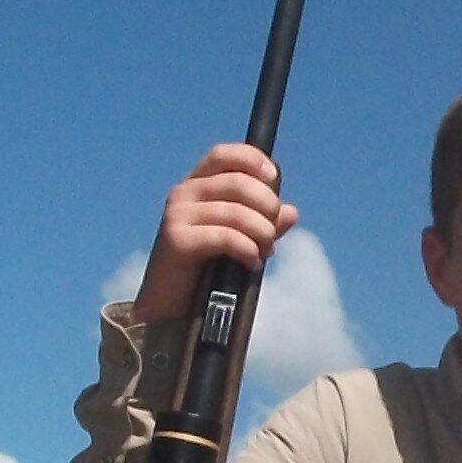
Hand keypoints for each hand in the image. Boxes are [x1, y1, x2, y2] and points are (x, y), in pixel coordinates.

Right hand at [129, 142, 295, 321]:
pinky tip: (252, 263)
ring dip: (261, 232)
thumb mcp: (241, 240)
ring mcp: (177, 214)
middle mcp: (184, 192)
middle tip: (272, 231)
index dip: (253, 160)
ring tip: (265, 251)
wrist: (170, 308)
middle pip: (237, 181)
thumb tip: (291, 212)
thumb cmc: (206, 270)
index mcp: (198, 184)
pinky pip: (224, 236)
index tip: (274, 179)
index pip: (225, 154)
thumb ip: (264, 224)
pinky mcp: (177, 239)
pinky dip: (247, 249)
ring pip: (235, 211)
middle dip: (266, 205)